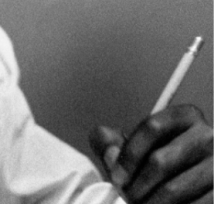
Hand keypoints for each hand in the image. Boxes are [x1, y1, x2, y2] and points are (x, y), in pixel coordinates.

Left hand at [90, 104, 212, 203]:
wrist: (199, 185)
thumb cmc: (165, 164)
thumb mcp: (140, 147)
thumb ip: (115, 143)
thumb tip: (109, 153)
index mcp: (186, 117)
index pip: (152, 127)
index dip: (128, 154)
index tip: (116, 177)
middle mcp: (207, 136)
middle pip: (159, 161)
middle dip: (136, 184)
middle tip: (126, 197)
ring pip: (173, 188)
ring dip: (150, 202)